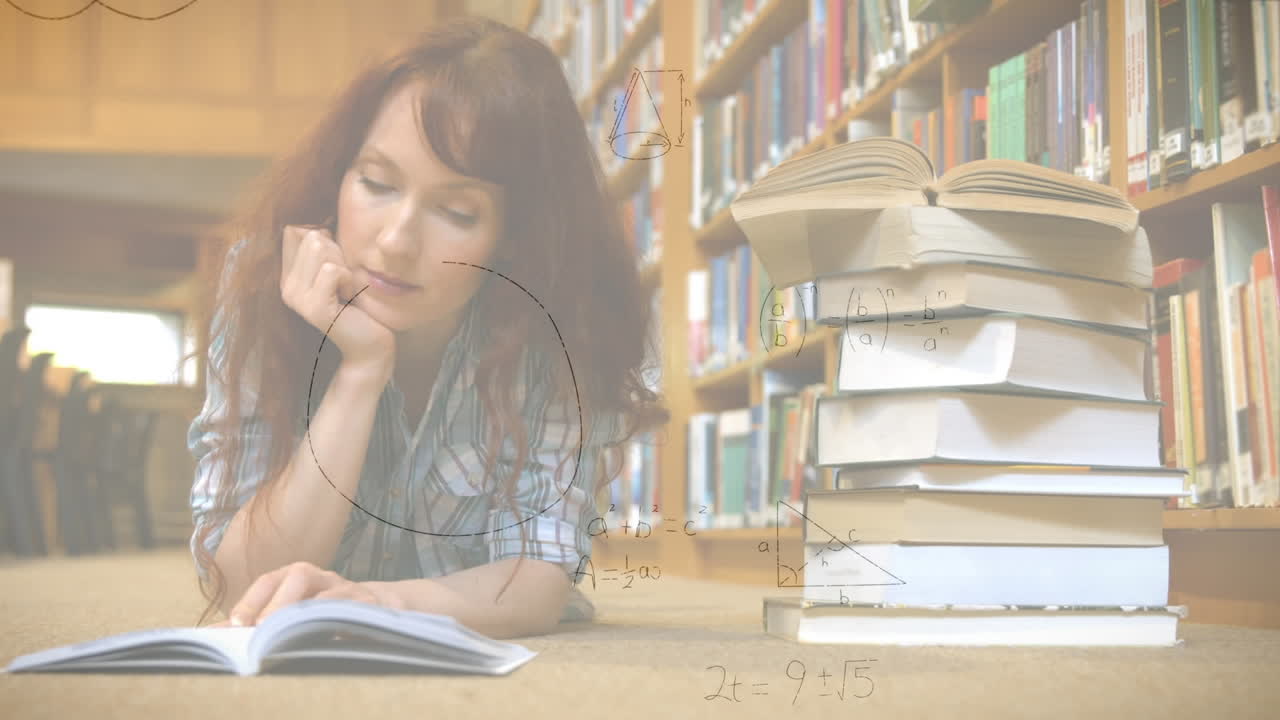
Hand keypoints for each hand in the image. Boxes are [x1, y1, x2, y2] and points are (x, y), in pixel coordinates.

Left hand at [223, 561, 404, 626]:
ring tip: (292, 633)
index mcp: (296, 576)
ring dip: (310, 612)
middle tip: (260, 629)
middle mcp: (321, 577)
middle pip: (298, 576)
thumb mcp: (291, 611)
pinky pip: (357, 610)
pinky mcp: (370, 605)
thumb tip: (213, 634)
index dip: (252, 599)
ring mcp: (348, 589)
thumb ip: (256, 620)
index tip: (236, 624)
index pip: (269, 580)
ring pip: (328, 592)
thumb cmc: (322, 611)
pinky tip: (330, 637)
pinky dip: (342, 622)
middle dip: (278, 603)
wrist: (376, 606)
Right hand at [281, 224, 396, 371]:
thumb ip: (326, 247)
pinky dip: (350, 279)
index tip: (338, 265)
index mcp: (289, 276)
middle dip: (338, 252)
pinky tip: (351, 298)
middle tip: (346, 281)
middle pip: (310, 235)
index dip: (324, 237)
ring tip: (347, 290)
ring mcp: (297, 298)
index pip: (295, 230)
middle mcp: (287, 287)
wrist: (372, 346)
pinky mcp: (315, 308)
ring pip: (320, 248)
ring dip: (345, 265)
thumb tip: (324, 217)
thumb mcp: (341, 270)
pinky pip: (334, 270)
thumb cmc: (362, 304)